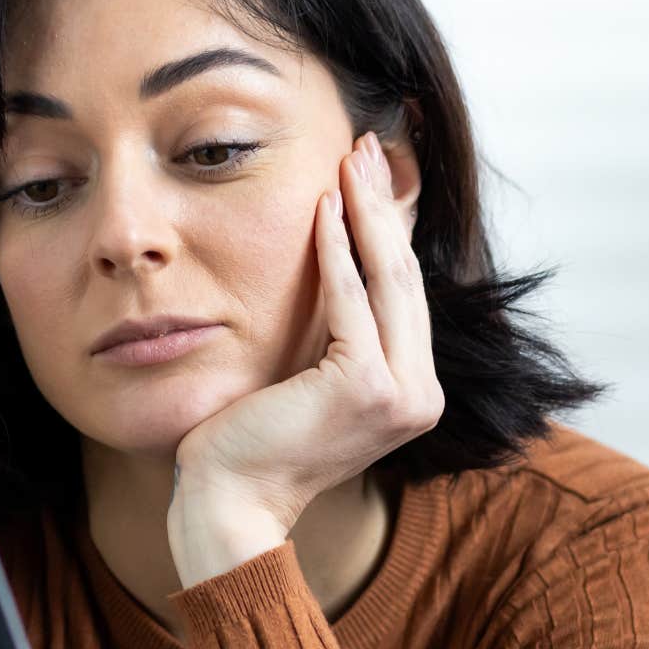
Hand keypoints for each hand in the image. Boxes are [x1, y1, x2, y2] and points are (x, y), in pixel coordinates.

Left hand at [169, 130, 443, 571]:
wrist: (229, 504)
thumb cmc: (250, 444)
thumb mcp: (305, 379)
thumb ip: (331, 334)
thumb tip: (331, 264)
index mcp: (412, 394)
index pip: (401, 293)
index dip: (388, 228)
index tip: (369, 174)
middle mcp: (419, 396)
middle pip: (403, 278)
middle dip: (384, 205)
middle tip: (367, 144)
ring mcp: (401, 394)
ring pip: (386, 281)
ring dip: (367, 211)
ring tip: (351, 157)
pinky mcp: (366, 386)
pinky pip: (349, 301)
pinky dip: (337, 250)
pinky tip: (325, 206)